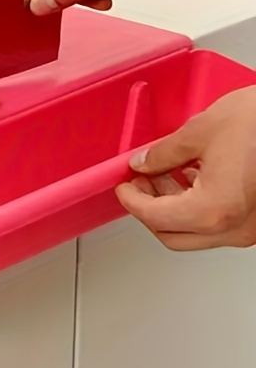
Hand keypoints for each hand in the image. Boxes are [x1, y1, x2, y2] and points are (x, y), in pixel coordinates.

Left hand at [115, 86, 255, 249]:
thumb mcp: (200, 131)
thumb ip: (163, 153)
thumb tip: (143, 163)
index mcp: (214, 210)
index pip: (154, 217)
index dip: (131, 200)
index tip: (123, 185)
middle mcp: (235, 228)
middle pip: (172, 236)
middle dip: (148, 210)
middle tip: (138, 183)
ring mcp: (252, 229)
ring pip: (196, 234)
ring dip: (173, 209)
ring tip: (162, 176)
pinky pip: (219, 225)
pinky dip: (198, 208)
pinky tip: (193, 179)